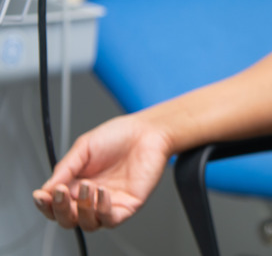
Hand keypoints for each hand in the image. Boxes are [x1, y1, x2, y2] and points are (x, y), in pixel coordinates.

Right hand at [31, 114, 172, 230]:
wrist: (146, 131)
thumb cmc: (118, 136)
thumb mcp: (83, 148)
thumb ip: (65, 169)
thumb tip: (46, 189)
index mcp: (76, 184)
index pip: (55, 204)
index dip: (45, 204)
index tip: (41, 195)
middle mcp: (91, 197)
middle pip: (67, 219)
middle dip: (59, 209)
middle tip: (60, 192)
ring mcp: (109, 203)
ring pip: (87, 224)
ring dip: (81, 209)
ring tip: (87, 186)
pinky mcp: (127, 206)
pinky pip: (110, 219)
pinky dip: (102, 209)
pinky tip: (101, 191)